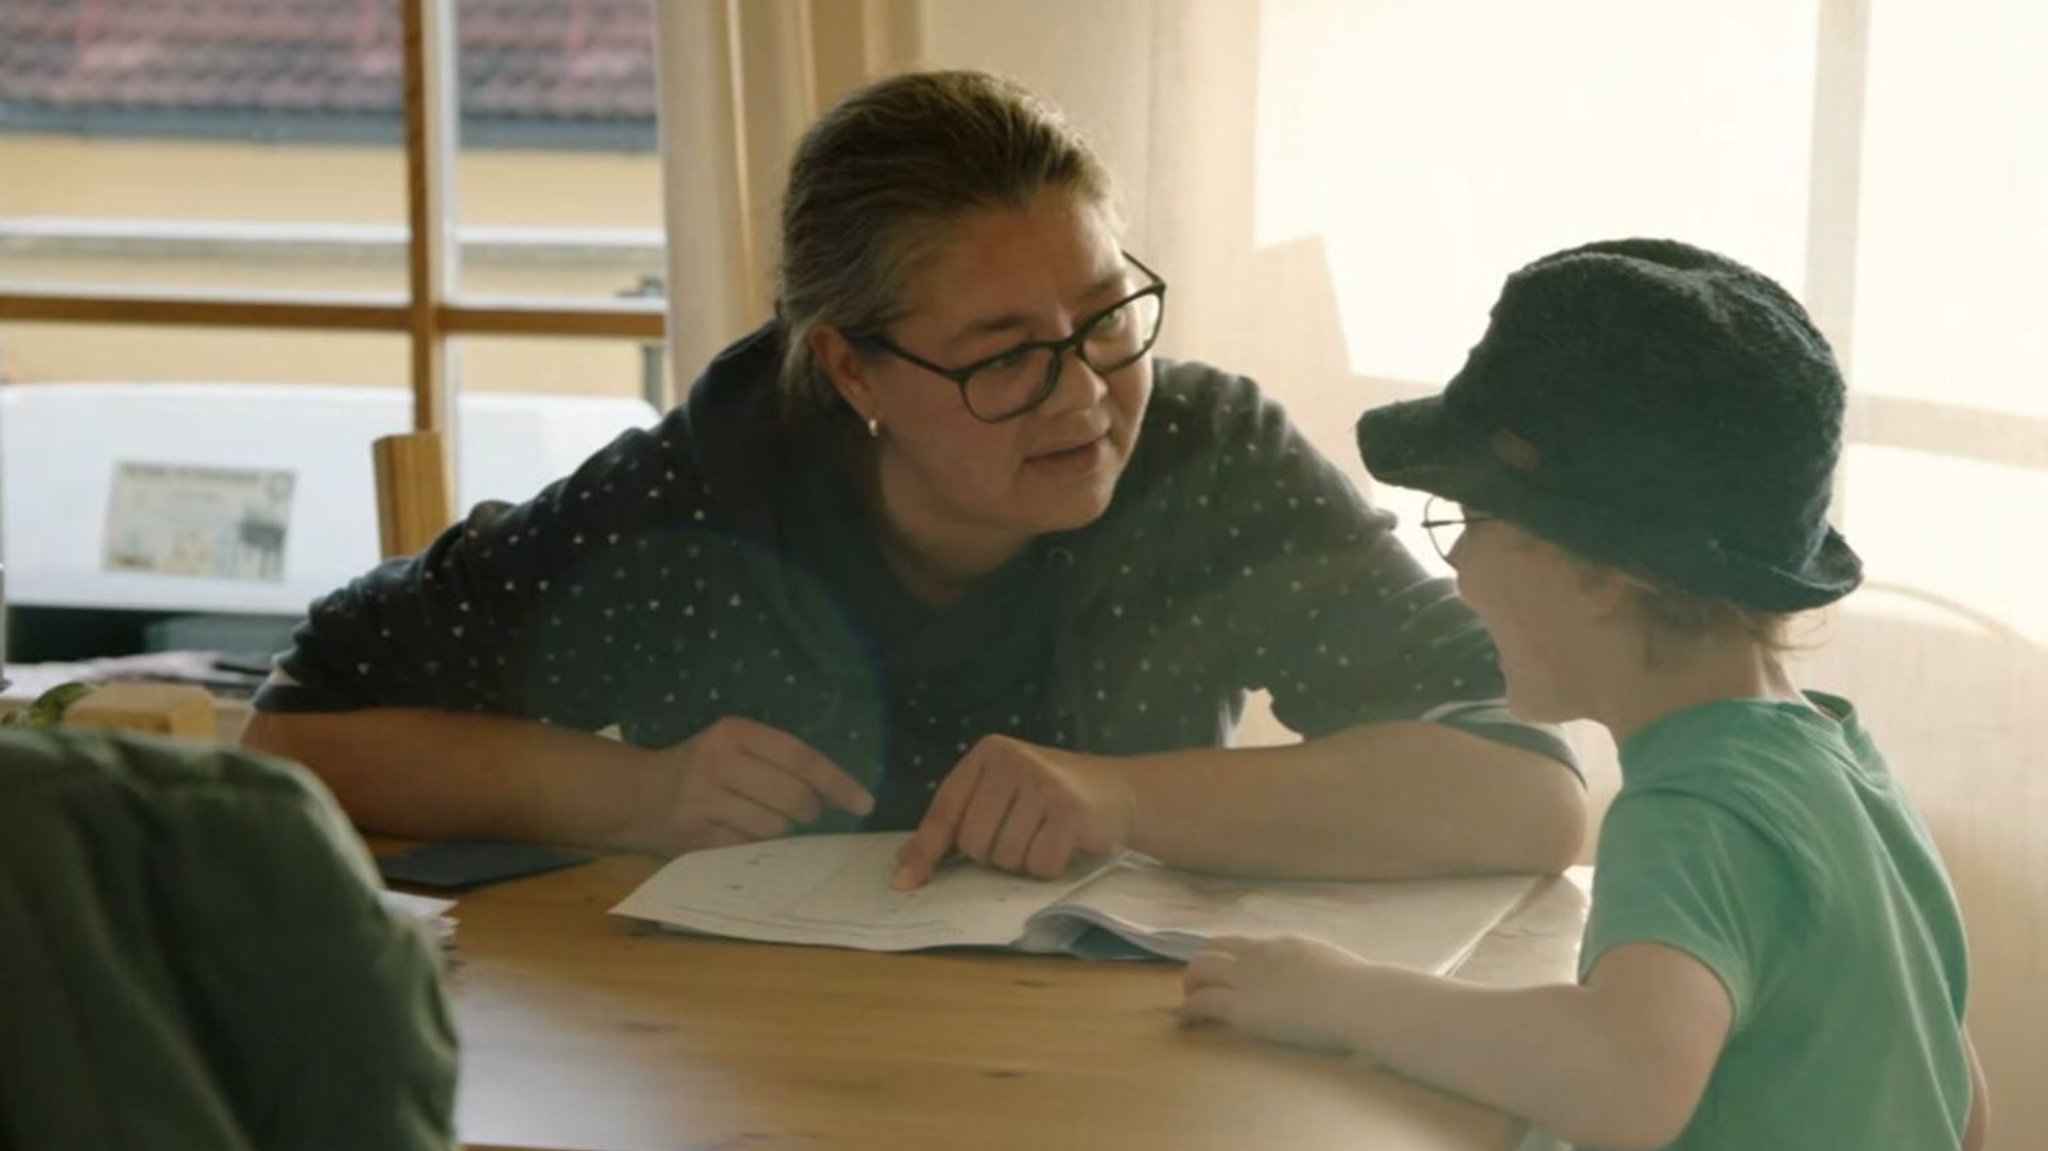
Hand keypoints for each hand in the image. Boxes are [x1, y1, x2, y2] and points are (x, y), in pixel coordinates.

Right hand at [631, 716, 873, 854]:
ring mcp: (705, 802)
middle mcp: (719, 763)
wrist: (638, 794)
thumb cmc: (702, 767)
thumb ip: (779, 759)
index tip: (864, 802)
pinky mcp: (697, 836)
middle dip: (810, 810)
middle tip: (806, 812)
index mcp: (735, 733)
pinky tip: (746, 834)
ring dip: (783, 830)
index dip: (838, 782)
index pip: (801, 757)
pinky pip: (751, 848)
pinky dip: (759, 846)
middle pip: (793, 797)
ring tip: (765, 819)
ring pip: (775, 827)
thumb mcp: (734, 745)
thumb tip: (838, 790)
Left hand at [892, 735, 1134, 888]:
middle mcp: (1012, 761)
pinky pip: (1039, 865)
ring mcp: (1044, 784)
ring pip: (1005, 857)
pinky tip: (1065, 845)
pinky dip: (1049, 868)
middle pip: (974, 841)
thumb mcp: (1001, 795)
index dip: (925, 850)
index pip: (945, 809)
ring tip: (1045, 837)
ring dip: (1023, 861)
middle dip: (993, 855)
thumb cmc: (1050, 798)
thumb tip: (905, 865)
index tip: (906, 883)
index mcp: (988, 754)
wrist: (1120, 791)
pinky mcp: (1071, 811)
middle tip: (1023, 836)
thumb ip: (957, 821)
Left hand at [1180, 935, 1377, 1053]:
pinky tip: (1186, 1019)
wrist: (1359, 999)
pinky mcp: (1243, 1007)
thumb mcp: (1340, 969)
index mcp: (1286, 945)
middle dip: (1203, 965)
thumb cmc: (1364, 992)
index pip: (1245, 943)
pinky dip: (1189, 1009)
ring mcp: (1250, 979)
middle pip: (1214, 948)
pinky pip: (1202, 1003)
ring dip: (1190, 984)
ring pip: (1199, 969)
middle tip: (1200, 985)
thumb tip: (1340, 986)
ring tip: (1189, 1001)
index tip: (1227, 970)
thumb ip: (1326, 973)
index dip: (1230, 955)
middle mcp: (1261, 954)